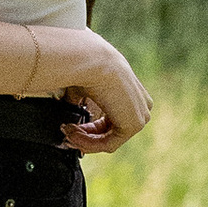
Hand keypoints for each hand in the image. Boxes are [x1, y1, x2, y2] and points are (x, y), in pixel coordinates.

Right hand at [54, 30, 150, 153]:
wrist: (92, 62)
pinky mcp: (134, 125)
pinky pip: (108, 144)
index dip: (90, 129)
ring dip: (84, 140)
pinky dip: (89, 142)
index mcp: (133, 95)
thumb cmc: (86, 68)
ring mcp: (140, 116)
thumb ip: (80, 105)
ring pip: (109, 141)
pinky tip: (74, 133)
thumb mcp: (83, 89)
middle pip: (111, 132)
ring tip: (67, 130)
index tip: (70, 128)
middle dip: (85, 136)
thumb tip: (68, 121)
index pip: (112, 121)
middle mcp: (141, 105)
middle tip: (66, 133)